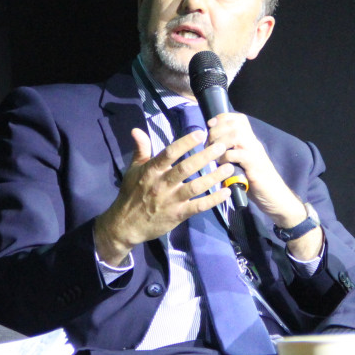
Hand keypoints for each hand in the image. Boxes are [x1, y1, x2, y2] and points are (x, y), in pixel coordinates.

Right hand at [93, 127, 233, 264]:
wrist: (126, 224)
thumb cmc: (131, 193)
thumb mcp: (133, 169)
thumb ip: (140, 149)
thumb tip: (137, 130)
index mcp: (152, 171)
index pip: (170, 153)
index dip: (186, 142)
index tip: (201, 133)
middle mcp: (162, 184)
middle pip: (186, 168)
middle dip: (205, 156)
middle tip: (221, 146)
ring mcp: (171, 200)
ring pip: (196, 186)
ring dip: (214, 177)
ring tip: (229, 167)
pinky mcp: (178, 215)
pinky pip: (198, 206)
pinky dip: (213, 200)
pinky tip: (226, 192)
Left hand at [206, 113, 322, 258]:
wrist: (276, 198)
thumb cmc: (257, 183)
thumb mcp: (243, 164)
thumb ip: (233, 153)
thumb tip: (212, 147)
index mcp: (251, 141)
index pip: (239, 119)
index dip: (222, 118)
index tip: (210, 125)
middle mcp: (254, 144)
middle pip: (235, 124)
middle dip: (217, 130)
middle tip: (208, 143)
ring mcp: (255, 154)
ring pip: (236, 135)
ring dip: (220, 142)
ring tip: (213, 152)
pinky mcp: (255, 167)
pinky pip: (238, 154)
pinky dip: (226, 157)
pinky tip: (221, 164)